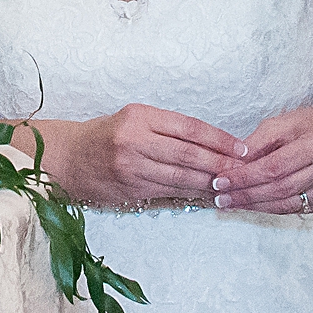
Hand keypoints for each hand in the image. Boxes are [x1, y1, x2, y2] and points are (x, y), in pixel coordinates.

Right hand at [30, 105, 244, 208]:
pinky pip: (168, 192)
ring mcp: (131, 167)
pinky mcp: (130, 188)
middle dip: (220, 164)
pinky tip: (208, 196)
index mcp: (139, 116)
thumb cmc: (106, 136)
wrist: (68, 158)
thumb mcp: (133, 120)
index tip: (241, 148)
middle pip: (188, 154)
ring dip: (209, 183)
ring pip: (181, 176)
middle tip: (244, 171)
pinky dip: (192, 194)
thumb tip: (212, 145)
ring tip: (233, 186)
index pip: (189, 127)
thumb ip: (167, 130)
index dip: (219, 139)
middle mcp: (134, 140)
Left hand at [213, 93, 312, 213]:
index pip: (274, 166)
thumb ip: (260, 141)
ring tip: (229, 203)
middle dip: (245, 194)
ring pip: (286, 203)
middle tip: (219, 197)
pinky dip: (270, 208)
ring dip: (254, 205)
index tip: (220, 179)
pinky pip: (294, 208)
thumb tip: (233, 163)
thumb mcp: (287, 120)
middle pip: (279, 188)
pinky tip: (251, 205)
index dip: (245, 176)